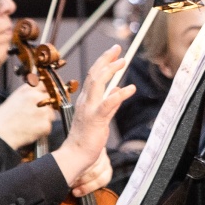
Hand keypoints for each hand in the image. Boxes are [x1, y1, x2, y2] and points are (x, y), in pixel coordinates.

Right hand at [0, 82, 55, 151]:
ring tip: (31, 123)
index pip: (45, 84)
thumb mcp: (13, 98)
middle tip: (35, 114)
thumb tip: (38, 92)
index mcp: (28, 90)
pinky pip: (48, 126)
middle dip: (46, 106)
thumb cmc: (2, 119)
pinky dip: (42, 129)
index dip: (47, 90)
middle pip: (50, 99)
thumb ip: (28, 94)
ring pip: (51, 113)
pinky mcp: (46, 124)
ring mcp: (43, 111)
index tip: (48, 94)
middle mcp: (37, 98)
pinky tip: (31, 130)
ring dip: (45, 118)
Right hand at [52, 46, 132, 192]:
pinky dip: (119, 95)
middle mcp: (85, 101)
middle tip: (117, 48)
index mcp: (86, 100)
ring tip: (123, 61)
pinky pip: (107, 104)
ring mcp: (89, 109)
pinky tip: (130, 88)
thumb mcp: (99, 116)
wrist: (75, 155)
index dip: (103, 62)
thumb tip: (117, 88)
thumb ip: (108, 102)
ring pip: (97, 84)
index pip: (93, 76)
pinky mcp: (95, 120)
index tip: (114, 52)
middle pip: (94, 74)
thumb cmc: (86, 137)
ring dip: (110, 70)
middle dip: (106, 59)